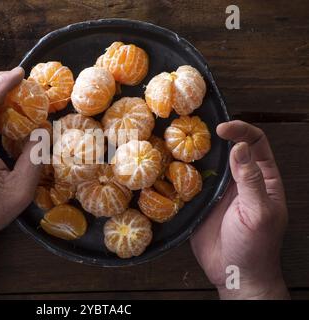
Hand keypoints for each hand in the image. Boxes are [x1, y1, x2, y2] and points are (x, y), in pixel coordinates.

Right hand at [191, 120, 288, 298]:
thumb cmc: (256, 246)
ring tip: (179, 143)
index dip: (241, 131)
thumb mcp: (258, 211)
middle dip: (213, 137)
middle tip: (193, 129)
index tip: (222, 129)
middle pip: (228, 148)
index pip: (255, 143)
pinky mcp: (200, 201)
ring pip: (207, 163)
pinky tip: (171, 166)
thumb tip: (239, 148)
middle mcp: (239, 179)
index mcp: (262, 177)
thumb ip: (250, 180)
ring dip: (195, 153)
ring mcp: (218, 190)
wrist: (234, 273)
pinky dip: (181, 172)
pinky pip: (191, 181)